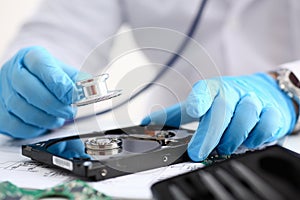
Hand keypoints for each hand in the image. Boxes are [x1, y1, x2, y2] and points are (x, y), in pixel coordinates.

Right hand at [0, 46, 78, 138]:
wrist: (28, 81)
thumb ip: (77, 80)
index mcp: (31, 57)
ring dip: (46, 119)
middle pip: (29, 89)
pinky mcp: (0, 111)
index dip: (59, 83)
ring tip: (58, 119)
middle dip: (54, 105)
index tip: (74, 95)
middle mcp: (13, 71)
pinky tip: (44, 125)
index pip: (41, 65)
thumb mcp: (64, 72)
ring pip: (22, 109)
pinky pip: (14, 125)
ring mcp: (3, 91)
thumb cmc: (47, 78)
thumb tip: (92, 90)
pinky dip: (33, 129)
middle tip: (70, 112)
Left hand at [142, 73, 295, 160]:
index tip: (195, 109)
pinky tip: (248, 142)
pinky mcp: (272, 112)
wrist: (263, 92)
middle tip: (199, 152)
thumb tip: (147, 122)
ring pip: (245, 117)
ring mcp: (254, 101)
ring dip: (233, 137)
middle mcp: (233, 92)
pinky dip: (256, 137)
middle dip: (210, 134)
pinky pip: (266, 125)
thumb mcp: (200, 103)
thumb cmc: (227, 99)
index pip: (204, 91)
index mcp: (212, 89)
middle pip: (222, 110)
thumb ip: (176, 114)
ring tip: (224, 148)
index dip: (199, 99)